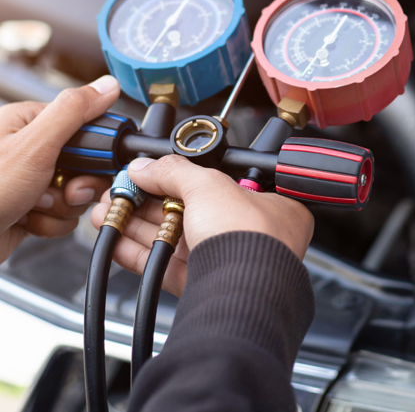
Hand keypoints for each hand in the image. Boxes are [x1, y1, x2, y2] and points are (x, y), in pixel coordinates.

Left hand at [0, 75, 120, 262]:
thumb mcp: (33, 146)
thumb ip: (73, 112)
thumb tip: (107, 86)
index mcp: (29, 122)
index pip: (85, 125)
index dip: (97, 148)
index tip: (95, 163)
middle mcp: (30, 150)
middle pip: (85, 163)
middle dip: (78, 184)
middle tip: (65, 190)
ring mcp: (31, 181)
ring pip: (76, 192)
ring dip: (60, 207)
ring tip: (34, 206)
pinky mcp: (31, 208)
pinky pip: (62, 214)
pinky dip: (50, 223)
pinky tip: (28, 220)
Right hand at [91, 155, 314, 297]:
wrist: (243, 293)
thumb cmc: (248, 238)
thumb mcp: (208, 185)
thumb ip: (172, 172)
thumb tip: (143, 167)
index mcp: (263, 204)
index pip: (214, 183)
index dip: (178, 178)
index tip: (147, 174)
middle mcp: (246, 233)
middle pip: (186, 211)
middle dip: (145, 202)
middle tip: (118, 194)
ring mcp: (222, 261)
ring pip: (171, 239)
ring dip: (134, 225)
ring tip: (104, 213)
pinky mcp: (200, 287)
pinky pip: (163, 266)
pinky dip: (136, 253)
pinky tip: (114, 241)